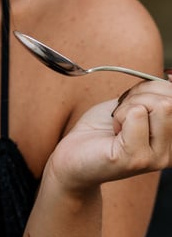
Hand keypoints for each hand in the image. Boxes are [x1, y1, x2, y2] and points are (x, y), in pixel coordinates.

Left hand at [48, 78, 171, 193]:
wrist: (74, 155)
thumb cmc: (102, 129)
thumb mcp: (134, 106)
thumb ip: (155, 96)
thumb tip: (170, 77)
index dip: (156, 88)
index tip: (137, 99)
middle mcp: (171, 152)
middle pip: (171, 100)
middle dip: (142, 95)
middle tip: (123, 111)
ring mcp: (156, 158)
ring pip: (160, 105)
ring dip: (129, 106)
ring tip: (118, 121)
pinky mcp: (137, 159)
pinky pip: (137, 114)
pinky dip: (119, 114)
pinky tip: (114, 130)